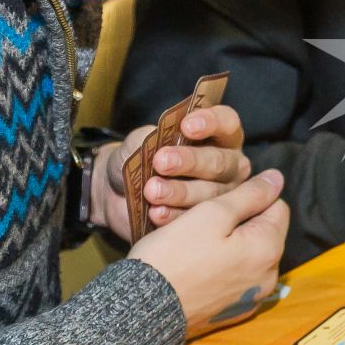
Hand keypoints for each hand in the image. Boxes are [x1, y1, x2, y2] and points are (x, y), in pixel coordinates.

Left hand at [92, 105, 254, 240]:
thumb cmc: (137, 156)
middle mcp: (228, 164)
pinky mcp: (207, 222)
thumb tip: (160, 145)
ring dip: (181, 192)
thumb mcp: (137, 141)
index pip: (227, 122)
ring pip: (211, 194)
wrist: (116, 190)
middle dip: (191, 161)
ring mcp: (222, 195)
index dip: (211, 122)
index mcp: (218, 135)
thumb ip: (148, 138)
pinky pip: (197, 220)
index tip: (186, 126)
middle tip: (161, 162)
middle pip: (220, 162)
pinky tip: (156, 212)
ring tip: (152, 190)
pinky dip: (174, 215)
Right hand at [129, 169, 288, 337]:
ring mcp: (251, 298)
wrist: (143, 311)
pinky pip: (236, 279)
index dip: (249, 197)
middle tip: (203, 220)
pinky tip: (197, 267)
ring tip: (196, 243)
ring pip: (249, 256)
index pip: (277, 207)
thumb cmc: (175, 256)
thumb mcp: (212, 214)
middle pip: (264, 233)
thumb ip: (249, 194)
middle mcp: (269, 277)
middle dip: (240, 222)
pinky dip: (223, 268)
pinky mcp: (233, 312)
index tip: (218, 201)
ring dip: (231, 245)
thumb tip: (277, 178)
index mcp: (269, 249)